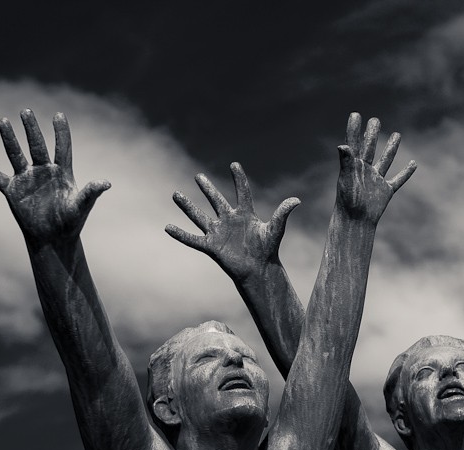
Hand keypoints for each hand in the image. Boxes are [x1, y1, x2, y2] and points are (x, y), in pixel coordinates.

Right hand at [0, 109, 109, 246]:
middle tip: (26, 111)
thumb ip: (90, 193)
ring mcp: (27, 179)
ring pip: (16, 155)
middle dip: (31, 129)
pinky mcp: (13, 190)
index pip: (62, 147)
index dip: (61, 132)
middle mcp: (43, 171)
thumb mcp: (81, 207)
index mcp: (62, 173)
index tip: (58, 115)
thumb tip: (106, 183)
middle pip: (37, 146)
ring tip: (3, 121)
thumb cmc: (70, 222)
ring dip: (9, 139)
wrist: (53, 239)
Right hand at [166, 163, 300, 281]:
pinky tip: (167, 227)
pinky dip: (180, 234)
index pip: (242, 192)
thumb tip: (296, 200)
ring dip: (187, 206)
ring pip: (200, 216)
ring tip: (175, 194)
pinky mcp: (211, 246)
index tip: (234, 164)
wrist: (258, 271)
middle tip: (198, 176)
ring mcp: (218, 233)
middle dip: (207, 188)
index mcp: (245, 214)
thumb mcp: (275, 230)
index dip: (239, 179)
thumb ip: (282, 214)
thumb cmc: (267, 250)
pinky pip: (193, 239)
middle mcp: (229, 221)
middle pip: (216, 201)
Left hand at [336, 113, 416, 223]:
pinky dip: (406, 173)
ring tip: (397, 134)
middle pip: (370, 148)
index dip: (354, 129)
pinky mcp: (385, 191)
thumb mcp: (347, 178)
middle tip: (375, 120)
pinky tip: (413, 164)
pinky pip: (398, 180)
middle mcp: (364, 171)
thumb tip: (342, 145)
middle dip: (372, 134)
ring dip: (391, 148)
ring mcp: (376, 180)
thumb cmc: (348, 202)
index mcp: (354, 165)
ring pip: (385, 160)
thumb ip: (346, 161)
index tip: (355, 114)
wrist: (356, 222)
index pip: (354, 143)